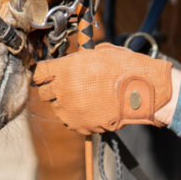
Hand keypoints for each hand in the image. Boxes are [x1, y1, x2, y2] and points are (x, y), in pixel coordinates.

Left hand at [32, 44, 172, 134]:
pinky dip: (75, 115)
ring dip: (64, 102)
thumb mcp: (99, 53)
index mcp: (66, 69)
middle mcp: (63, 91)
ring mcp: (70, 111)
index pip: (39, 73)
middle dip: (52, 88)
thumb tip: (71, 61)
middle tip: (66, 84)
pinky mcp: (79, 126)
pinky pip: (69, 120)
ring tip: (83, 96)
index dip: (43, 72)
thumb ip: (79, 58)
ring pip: (56, 107)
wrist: (141, 93)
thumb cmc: (123, 67)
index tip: (48, 73)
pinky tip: (90, 107)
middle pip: (43, 93)